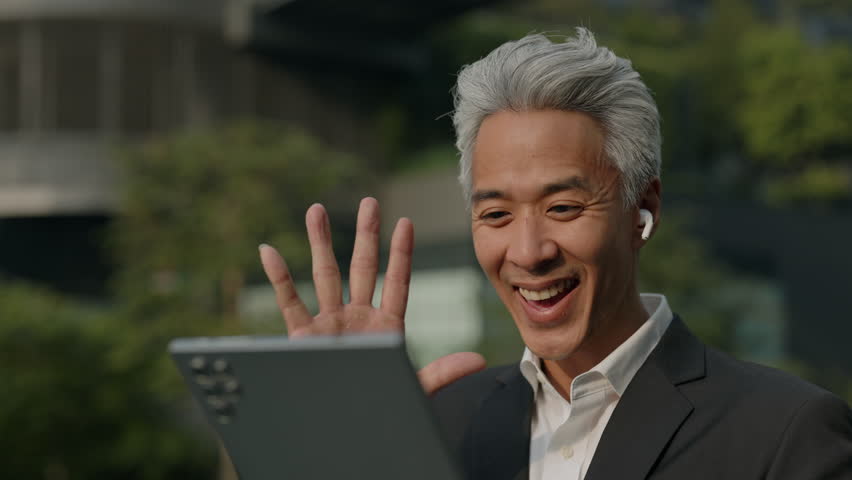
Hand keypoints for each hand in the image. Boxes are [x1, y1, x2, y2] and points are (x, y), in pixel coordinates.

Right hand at [259, 197, 484, 393]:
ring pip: (324, 274)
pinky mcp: (302, 337)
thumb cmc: (379, 406)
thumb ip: (443, 371)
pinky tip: (269, 251)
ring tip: (316, 209)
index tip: (406, 223)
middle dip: (366, 235)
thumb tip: (479, 360)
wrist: (344, 427)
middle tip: (370, 202)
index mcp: (387, 327)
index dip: (401, 253)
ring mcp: (330, 324)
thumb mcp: (414, 388)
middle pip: (363, 268)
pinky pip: (289, 302)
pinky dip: (279, 277)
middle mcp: (358, 318)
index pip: (398, 281)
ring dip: (320, 242)